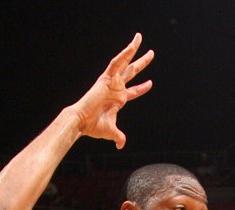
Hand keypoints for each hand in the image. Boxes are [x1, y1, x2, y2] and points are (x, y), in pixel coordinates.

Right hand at [72, 34, 153, 148]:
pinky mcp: (106, 78)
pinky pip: (116, 63)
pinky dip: (123, 54)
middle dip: (142, 63)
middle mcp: (116, 88)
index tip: (150, 83)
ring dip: (132, 50)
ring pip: (124, 62)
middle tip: (151, 53)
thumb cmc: (94, 126)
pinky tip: (132, 46)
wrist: (82, 122)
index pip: (133, 91)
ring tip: (139, 38)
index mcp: (118, 99)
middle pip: (132, 72)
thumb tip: (120, 146)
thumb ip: (119, 137)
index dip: (142, 88)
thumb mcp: (112, 132)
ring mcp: (111, 81)